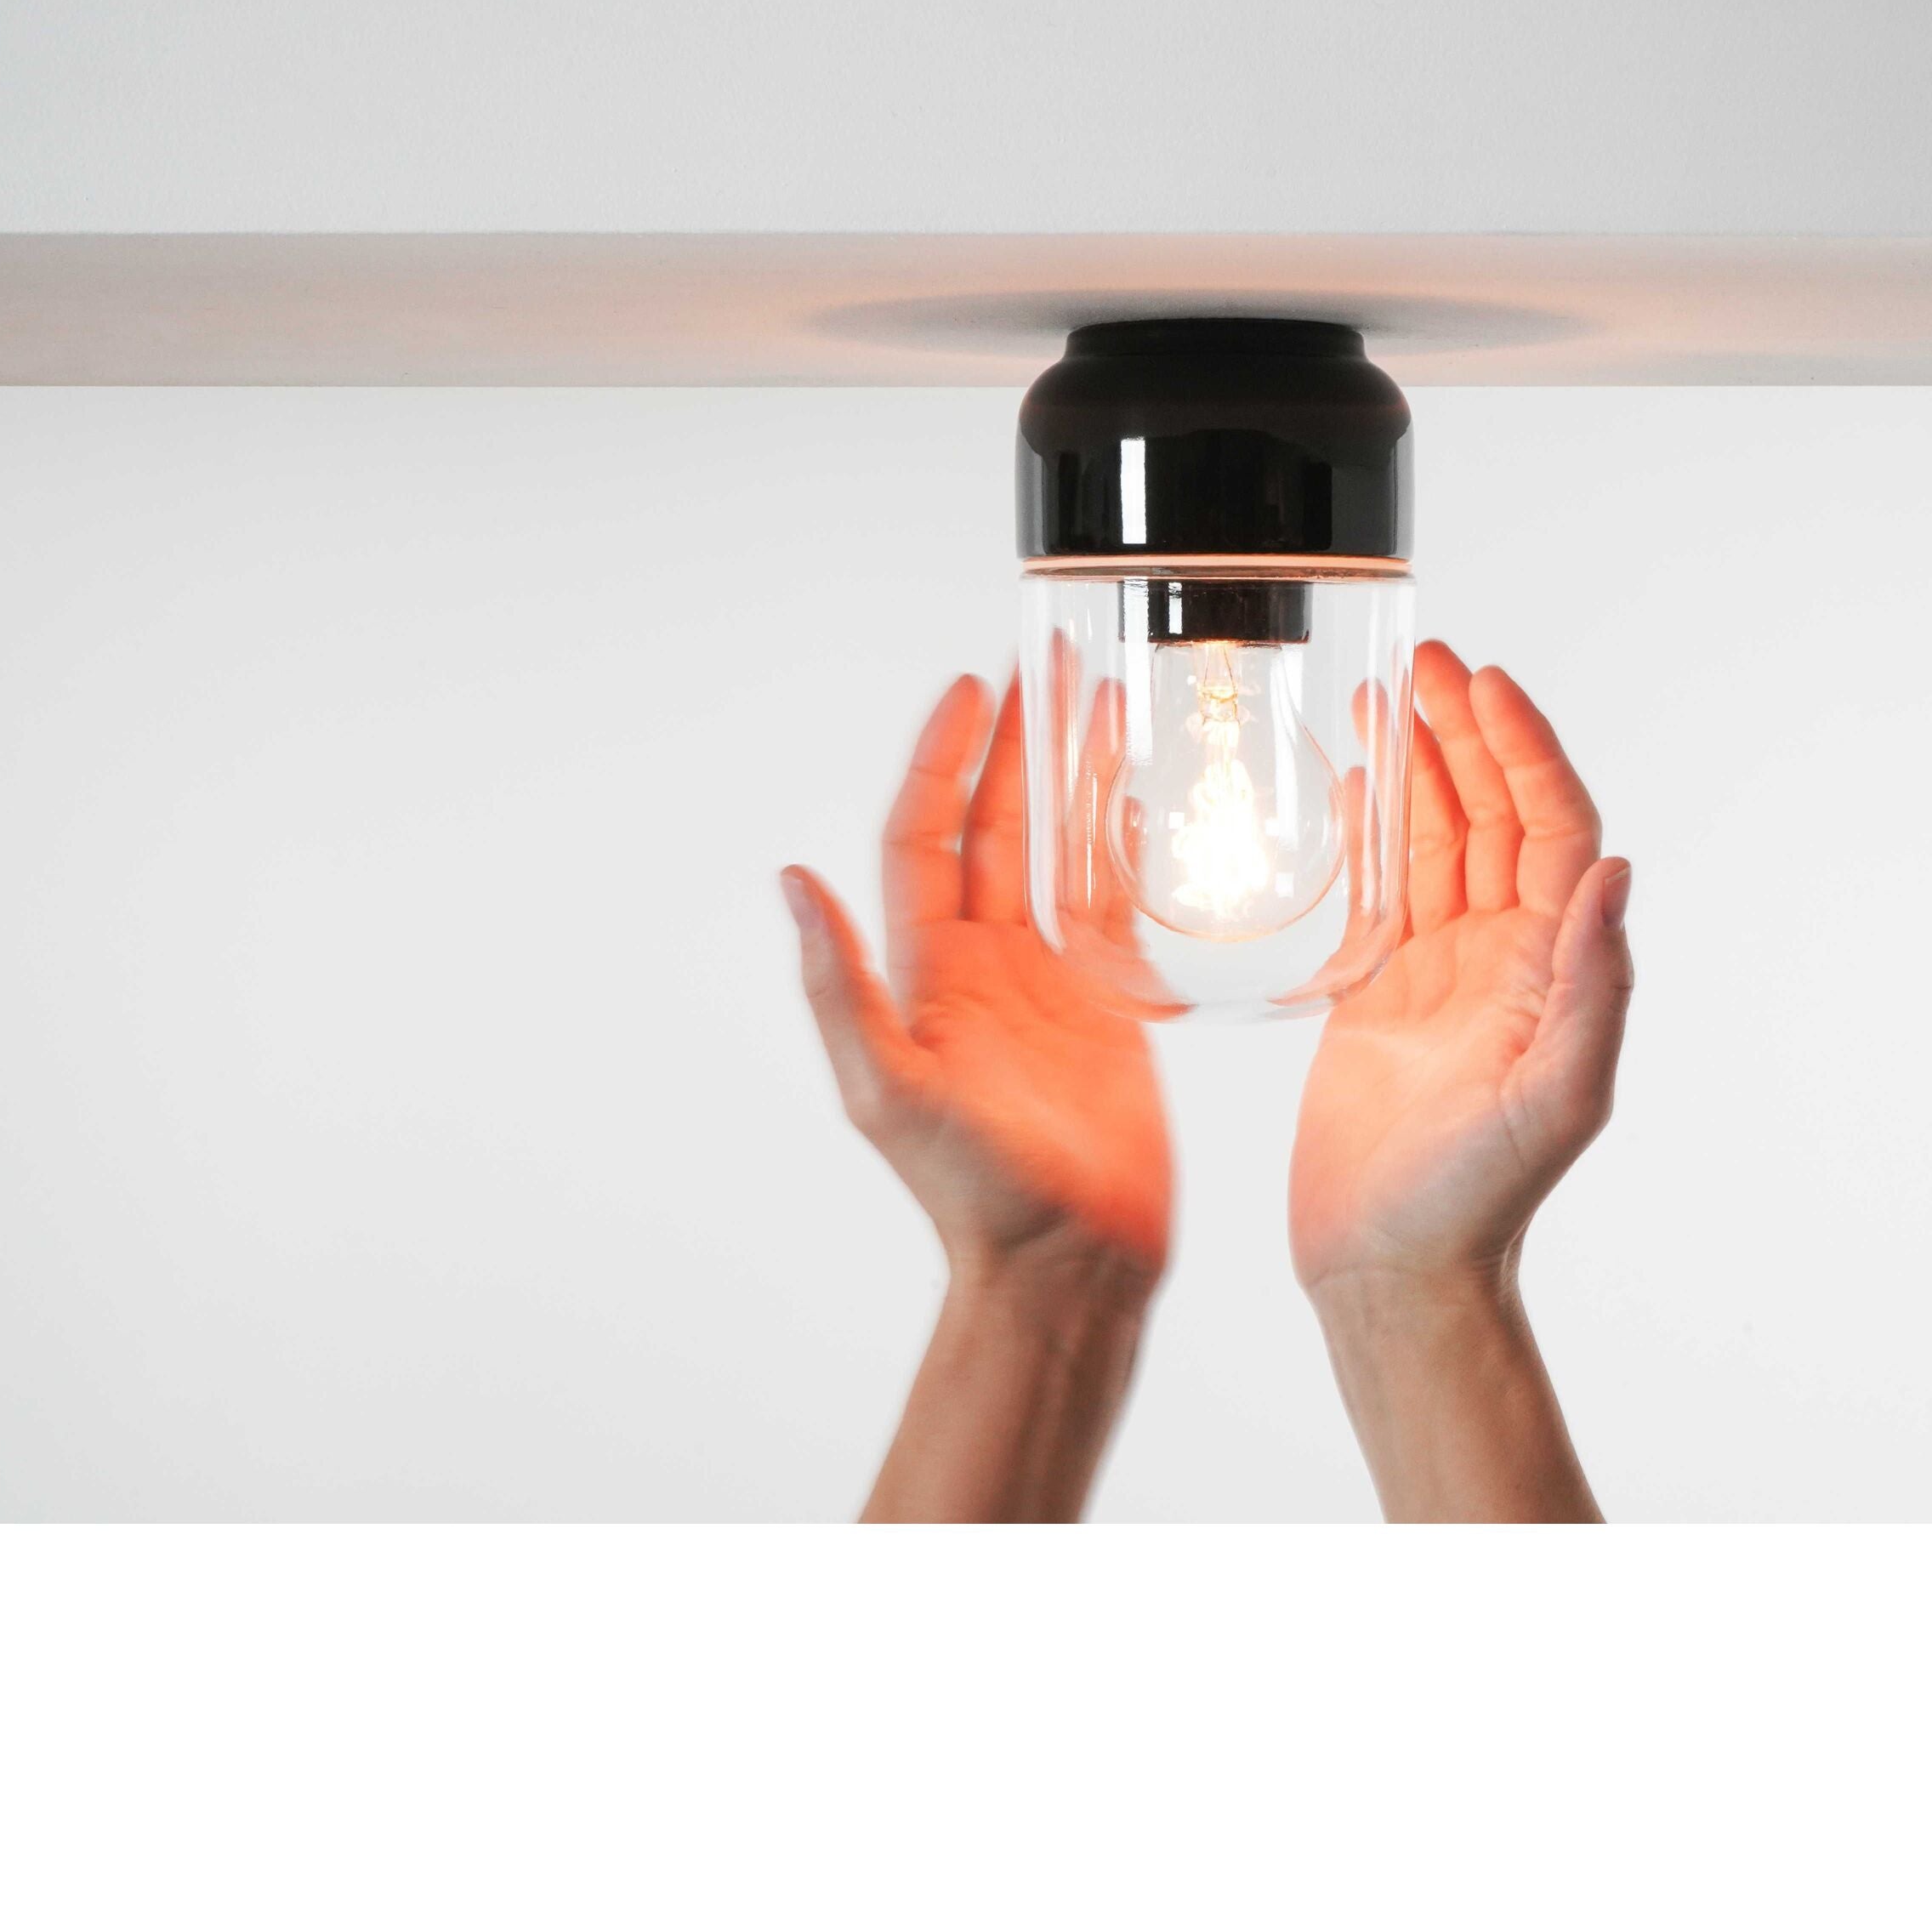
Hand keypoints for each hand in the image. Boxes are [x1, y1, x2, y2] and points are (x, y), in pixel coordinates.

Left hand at [781, 673, 1169, 1519]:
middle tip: (1041, 668)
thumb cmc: (972, 1194)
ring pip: (1050, 855)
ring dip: (1067, 782)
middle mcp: (981, 964)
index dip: (941, 760)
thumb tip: (789, 882)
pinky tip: (1142, 805)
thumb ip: (839, 987)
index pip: (925, 835)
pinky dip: (1122, 850)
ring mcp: (1045, 982)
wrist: (1065, 1263)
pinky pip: (1108, 907)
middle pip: (990, 826)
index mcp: (926, 972)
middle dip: (1010, 745)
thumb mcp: (887, 1091)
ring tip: (1098, 706)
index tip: (966, 691)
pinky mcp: (1104, 1007)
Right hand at [1290, 641, 1631, 1518]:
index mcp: (1553, 966)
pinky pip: (1385, 888)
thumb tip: (1619, 875)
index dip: (1524, 748)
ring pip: (1437, 839)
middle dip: (1463, 731)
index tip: (1485, 684)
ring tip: (1382, 694)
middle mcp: (1505, 955)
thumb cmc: (1478, 1200)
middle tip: (1423, 659)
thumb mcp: (1558, 1098)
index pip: (1553, 825)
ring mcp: (1442, 969)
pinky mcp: (1381, 992)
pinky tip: (1348, 786)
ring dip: (1417, 764)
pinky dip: (1370, 829)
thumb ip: (1594, 988)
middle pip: (1494, 812)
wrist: (1394, 1270)